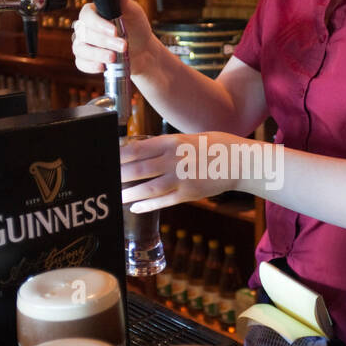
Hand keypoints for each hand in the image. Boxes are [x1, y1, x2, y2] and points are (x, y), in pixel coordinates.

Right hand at [71, 0, 154, 75]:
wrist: (143, 51)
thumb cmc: (136, 28)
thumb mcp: (133, 12)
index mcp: (94, 13)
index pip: (86, 15)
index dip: (98, 24)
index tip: (114, 31)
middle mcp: (86, 27)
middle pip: (85, 33)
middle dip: (105, 41)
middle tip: (124, 46)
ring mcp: (85, 44)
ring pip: (80, 49)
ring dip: (97, 54)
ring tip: (114, 58)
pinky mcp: (87, 60)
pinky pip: (80, 63)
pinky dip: (90, 66)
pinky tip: (102, 67)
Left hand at [120, 132, 240, 211]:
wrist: (240, 161)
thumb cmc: (213, 147)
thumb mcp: (187, 138)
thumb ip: (165, 146)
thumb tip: (140, 151)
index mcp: (172, 142)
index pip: (138, 149)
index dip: (120, 157)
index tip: (108, 160)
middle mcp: (175, 159)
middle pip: (139, 169)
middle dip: (119, 176)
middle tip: (106, 180)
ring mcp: (182, 178)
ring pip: (148, 188)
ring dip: (130, 194)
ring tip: (117, 197)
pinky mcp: (189, 194)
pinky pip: (164, 201)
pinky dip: (148, 205)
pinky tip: (136, 207)